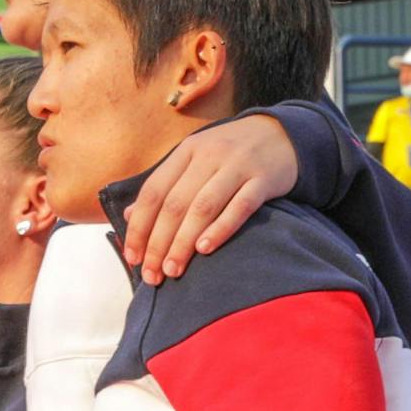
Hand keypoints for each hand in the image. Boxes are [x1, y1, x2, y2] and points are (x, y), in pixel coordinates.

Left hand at [120, 113, 298, 280]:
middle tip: (152, 275)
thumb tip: (128, 215)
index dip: (139, 226)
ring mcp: (237, 166)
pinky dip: (221, 228)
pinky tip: (205, 249)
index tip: (132, 257)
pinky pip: (240, 207)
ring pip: (203, 207)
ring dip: (184, 242)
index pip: (153, 191)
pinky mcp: (264, 179)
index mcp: (187, 151)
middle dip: (159, 243)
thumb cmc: (231, 156)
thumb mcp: (195, 160)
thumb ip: (165, 185)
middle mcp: (209, 155)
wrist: (282, 135)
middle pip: (175, 204)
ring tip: (173, 270)